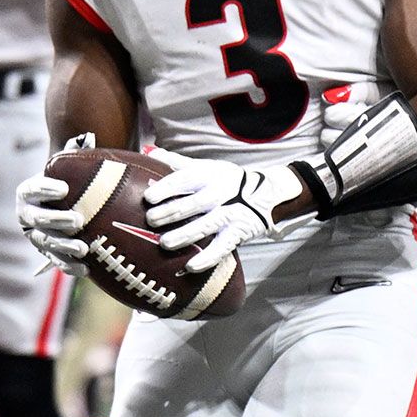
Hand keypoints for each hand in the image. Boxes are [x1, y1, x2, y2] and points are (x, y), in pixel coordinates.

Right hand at [16, 132, 91, 276]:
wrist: (66, 202)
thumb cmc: (69, 181)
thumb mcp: (70, 167)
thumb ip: (75, 153)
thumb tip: (87, 138)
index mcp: (28, 192)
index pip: (33, 189)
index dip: (46, 189)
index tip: (64, 189)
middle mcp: (27, 215)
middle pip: (38, 220)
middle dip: (56, 221)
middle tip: (78, 220)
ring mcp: (36, 236)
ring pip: (46, 243)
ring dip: (64, 247)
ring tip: (83, 248)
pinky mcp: (48, 253)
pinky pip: (56, 262)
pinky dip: (70, 266)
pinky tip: (86, 268)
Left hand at [143, 148, 304, 272]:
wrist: (268, 194)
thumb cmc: (228, 181)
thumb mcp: (207, 167)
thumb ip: (177, 162)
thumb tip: (148, 150)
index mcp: (210, 175)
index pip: (186, 180)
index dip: (167, 188)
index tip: (149, 197)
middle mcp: (221, 193)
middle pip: (194, 203)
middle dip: (172, 212)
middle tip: (151, 220)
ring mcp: (230, 215)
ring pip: (206, 225)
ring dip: (185, 235)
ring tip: (165, 243)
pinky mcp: (238, 233)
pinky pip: (222, 247)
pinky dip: (207, 258)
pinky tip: (190, 266)